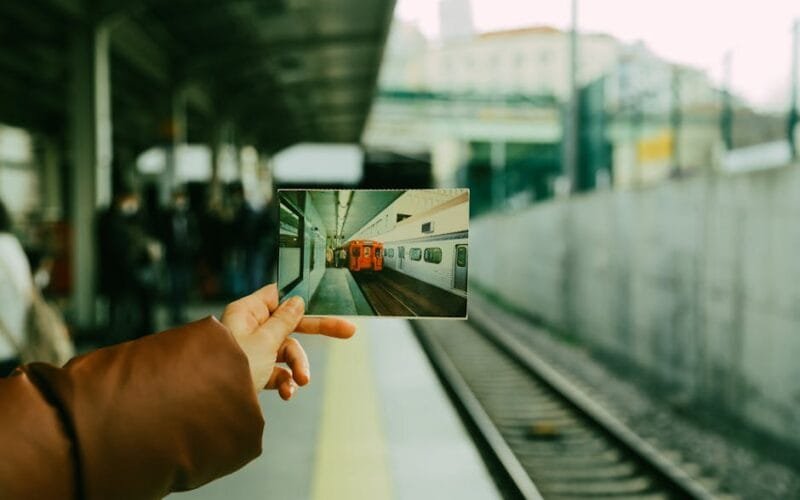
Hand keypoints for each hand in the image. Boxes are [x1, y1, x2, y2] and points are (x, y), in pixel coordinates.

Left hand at [221, 284, 355, 397]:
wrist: (210, 407)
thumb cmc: (232, 367)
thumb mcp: (265, 341)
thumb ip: (284, 321)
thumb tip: (297, 301)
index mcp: (247, 312)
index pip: (277, 296)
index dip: (299, 299)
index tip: (323, 300)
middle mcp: (249, 328)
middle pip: (289, 324)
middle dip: (316, 333)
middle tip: (348, 331)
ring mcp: (252, 351)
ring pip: (286, 352)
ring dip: (297, 367)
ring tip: (301, 381)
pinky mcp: (253, 373)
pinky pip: (277, 372)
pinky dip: (285, 382)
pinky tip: (287, 393)